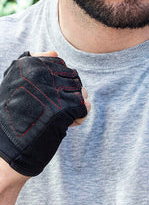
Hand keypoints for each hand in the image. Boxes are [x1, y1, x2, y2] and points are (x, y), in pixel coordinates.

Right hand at [0, 51, 89, 176]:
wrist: (6, 152)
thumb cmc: (12, 119)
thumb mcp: (14, 85)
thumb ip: (32, 64)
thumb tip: (54, 53)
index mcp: (28, 66)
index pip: (62, 67)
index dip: (59, 83)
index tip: (48, 98)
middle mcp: (41, 75)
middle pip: (73, 79)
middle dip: (69, 95)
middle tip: (52, 111)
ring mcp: (53, 92)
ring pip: (81, 91)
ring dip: (75, 106)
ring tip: (58, 118)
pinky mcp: (63, 109)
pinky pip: (84, 106)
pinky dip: (79, 117)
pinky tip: (66, 124)